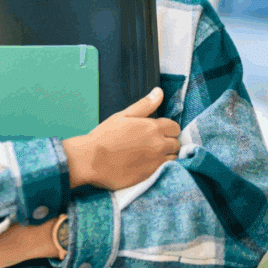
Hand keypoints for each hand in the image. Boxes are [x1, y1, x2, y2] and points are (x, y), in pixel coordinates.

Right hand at [63, 87, 181, 190]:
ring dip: (166, 155)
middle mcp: (159, 145)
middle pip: (176, 143)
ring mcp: (157, 162)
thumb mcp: (122, 116)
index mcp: (153, 128)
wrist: (92, 160)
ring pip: (173, 158)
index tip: (157, 131)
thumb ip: (144, 105)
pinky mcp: (151, 175)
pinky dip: (160, 167)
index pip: (175, 127)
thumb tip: (159, 92)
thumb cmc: (104, 136)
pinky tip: (147, 164)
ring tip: (150, 155)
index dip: (167, 128)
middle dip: (168, 142)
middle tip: (152, 143)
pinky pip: (165, 170)